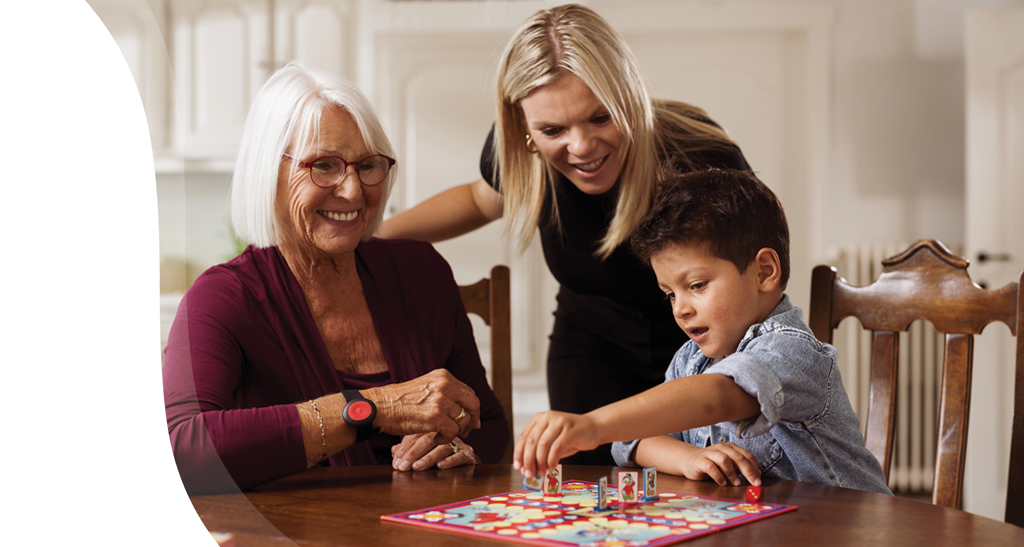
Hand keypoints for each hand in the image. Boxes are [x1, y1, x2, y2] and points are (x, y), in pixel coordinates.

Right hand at [366, 369, 480, 443]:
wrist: (379, 406)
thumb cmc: (399, 401)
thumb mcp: (425, 388)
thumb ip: (444, 393)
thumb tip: (464, 408)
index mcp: (444, 376)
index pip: (469, 393)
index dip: (473, 408)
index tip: (472, 420)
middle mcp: (445, 385)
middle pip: (473, 404)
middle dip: (473, 420)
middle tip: (467, 431)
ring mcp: (441, 400)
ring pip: (464, 420)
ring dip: (457, 431)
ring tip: (443, 435)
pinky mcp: (436, 417)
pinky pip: (453, 432)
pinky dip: (446, 439)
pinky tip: (436, 438)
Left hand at [391, 432, 479, 470]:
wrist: (465, 457)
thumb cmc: (439, 453)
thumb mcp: (421, 451)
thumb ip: (408, 449)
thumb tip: (394, 451)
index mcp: (432, 429)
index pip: (416, 435)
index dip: (405, 448)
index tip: (396, 462)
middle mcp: (445, 433)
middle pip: (428, 439)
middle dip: (414, 454)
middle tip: (404, 466)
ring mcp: (458, 442)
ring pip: (443, 447)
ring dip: (429, 458)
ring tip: (418, 467)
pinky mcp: (468, 453)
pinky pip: (461, 455)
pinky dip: (451, 460)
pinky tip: (440, 466)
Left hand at [513, 411, 599, 478]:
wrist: (593, 427)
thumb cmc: (571, 436)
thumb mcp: (552, 440)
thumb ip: (540, 451)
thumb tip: (527, 468)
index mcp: (539, 419)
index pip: (524, 437)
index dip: (518, 453)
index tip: (518, 467)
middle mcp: (548, 418)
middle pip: (532, 441)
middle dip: (528, 460)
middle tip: (529, 473)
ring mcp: (559, 422)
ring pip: (543, 445)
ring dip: (540, 462)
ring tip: (541, 472)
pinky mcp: (570, 430)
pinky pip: (557, 448)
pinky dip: (552, 460)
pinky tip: (552, 467)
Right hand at [678, 442, 760, 486]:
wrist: (689, 460)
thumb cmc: (712, 463)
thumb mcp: (729, 465)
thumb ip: (740, 468)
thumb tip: (757, 475)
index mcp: (731, 447)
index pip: (747, 456)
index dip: (755, 468)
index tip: (758, 480)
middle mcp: (721, 448)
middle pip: (738, 458)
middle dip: (748, 471)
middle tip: (754, 483)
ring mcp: (710, 453)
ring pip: (725, 459)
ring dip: (732, 473)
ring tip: (736, 483)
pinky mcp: (700, 460)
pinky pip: (711, 467)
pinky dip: (718, 476)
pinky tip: (722, 483)